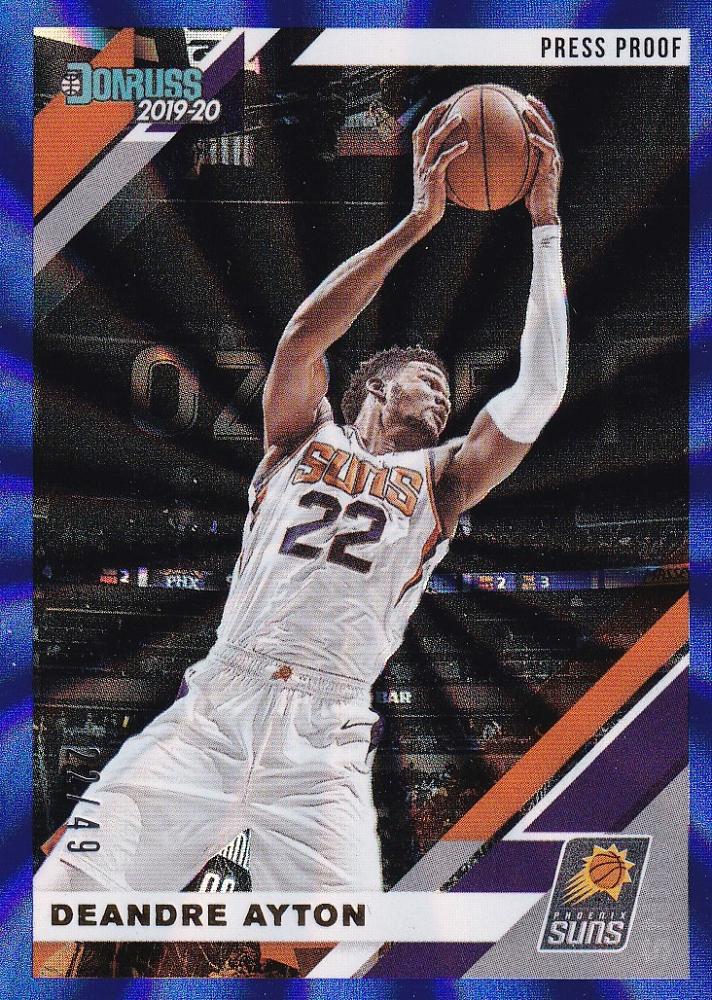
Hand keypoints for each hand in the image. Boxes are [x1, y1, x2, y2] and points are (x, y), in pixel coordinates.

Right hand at [409, 101, 468, 232]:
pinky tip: (466, 145)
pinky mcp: (434, 176)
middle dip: (433, 114)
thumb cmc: (431, 202)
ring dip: (446, 127)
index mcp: (418, 160)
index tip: (438, 108)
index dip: (426, 118)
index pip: (417, 133)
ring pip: (434, 140)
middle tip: (447, 104)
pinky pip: (445, 159)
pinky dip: (455, 150)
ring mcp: (426, 167)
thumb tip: (457, 166)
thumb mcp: (433, 182)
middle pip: (423, 130)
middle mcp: (419, 160)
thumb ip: (440, 170)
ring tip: (459, 117)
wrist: (422, 216)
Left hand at [523, 96, 561, 227]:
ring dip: (538, 120)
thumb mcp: (521, 181)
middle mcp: (552, 155)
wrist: (543, 214)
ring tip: (528, 110)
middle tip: (528, 98)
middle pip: (548, 126)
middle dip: (539, 110)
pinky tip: (530, 136)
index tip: (526, 104)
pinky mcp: (551, 169)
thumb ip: (514, 169)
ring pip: (548, 134)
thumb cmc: (530, 202)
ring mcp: (553, 161)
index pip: (543, 130)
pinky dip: (539, 142)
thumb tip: (494, 165)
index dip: (537, 116)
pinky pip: (547, 152)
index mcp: (547, 156)